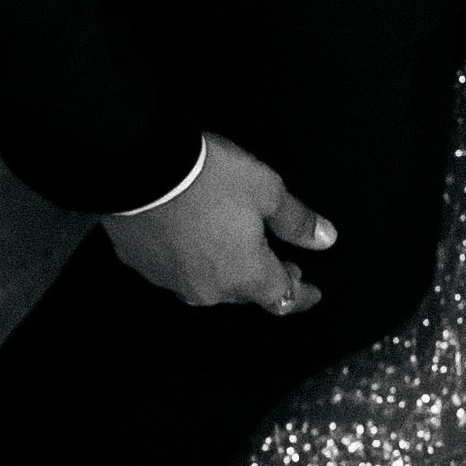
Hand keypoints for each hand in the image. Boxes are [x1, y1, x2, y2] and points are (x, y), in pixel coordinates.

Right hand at [104, 131, 334, 314]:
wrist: (139, 167)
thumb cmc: (210, 179)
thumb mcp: (267, 190)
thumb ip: (296, 220)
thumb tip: (326, 239)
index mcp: (245, 274)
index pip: (282, 298)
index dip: (302, 296)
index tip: (313, 292)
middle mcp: (208, 289)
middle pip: (245, 292)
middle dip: (265, 279)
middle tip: (280, 262)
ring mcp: (170, 280)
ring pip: (208, 284)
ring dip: (227, 270)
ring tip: (237, 250)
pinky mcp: (140, 264)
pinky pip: (176, 270)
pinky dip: (191, 259)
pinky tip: (193, 240)